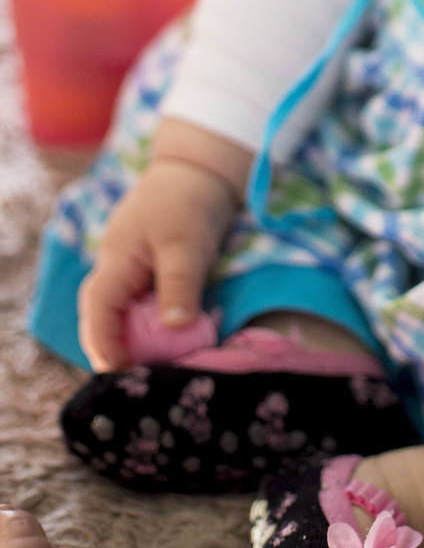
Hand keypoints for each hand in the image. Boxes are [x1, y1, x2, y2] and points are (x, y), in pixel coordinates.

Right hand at [78, 118, 250, 371]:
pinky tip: (164, 341)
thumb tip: (175, 328)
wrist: (201, 168)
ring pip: (120, 312)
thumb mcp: (186, 244)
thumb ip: (179, 285)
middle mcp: (116, 268)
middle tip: (130, 379)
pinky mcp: (150, 271)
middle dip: (110, 347)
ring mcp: (131, 269)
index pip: (98, 309)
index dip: (104, 342)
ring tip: (147, 367)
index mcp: (115, 260)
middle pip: (101, 316)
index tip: (118, 370)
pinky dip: (147, 325)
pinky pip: (139, 305)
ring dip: (130, 338)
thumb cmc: (188, 201)